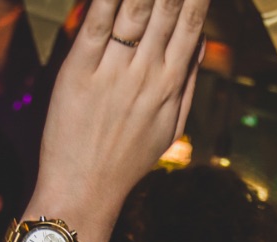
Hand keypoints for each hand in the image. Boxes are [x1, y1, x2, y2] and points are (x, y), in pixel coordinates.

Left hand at [23, 0, 208, 241]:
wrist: (85, 189)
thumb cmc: (128, 161)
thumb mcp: (170, 128)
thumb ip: (187, 84)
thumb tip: (197, 44)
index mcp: (172, 84)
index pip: (192, 23)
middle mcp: (148, 72)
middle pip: (166, 7)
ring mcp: (114, 71)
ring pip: (135, 8)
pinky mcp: (79, 71)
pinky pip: (96, 22)